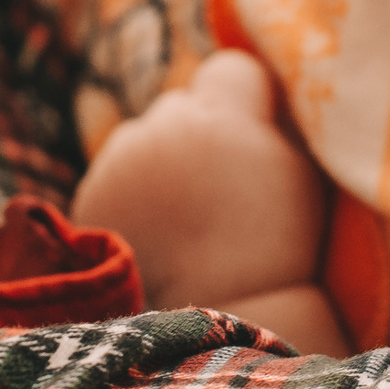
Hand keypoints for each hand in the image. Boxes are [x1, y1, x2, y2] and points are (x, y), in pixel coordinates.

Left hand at [75, 51, 330, 311]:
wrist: (217, 318)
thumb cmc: (275, 249)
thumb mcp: (299, 175)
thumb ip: (280, 122)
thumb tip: (268, 89)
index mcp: (221, 118)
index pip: (230, 70)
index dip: (246, 97)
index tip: (256, 130)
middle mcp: (163, 128)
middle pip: (184, 104)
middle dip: (200, 131)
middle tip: (222, 183)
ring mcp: (121, 161)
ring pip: (145, 138)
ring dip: (162, 161)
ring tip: (187, 215)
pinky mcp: (90, 195)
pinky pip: (117, 174)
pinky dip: (133, 194)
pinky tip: (158, 232)